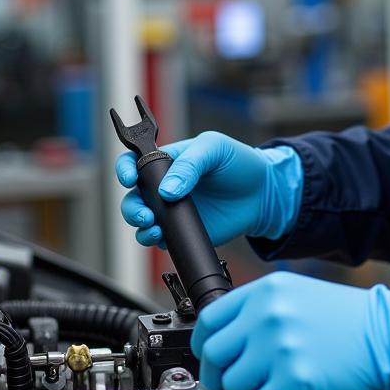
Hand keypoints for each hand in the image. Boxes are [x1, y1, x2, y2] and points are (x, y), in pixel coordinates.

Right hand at [115, 132, 301, 248]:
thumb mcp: (215, 149)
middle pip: (133, 196)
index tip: (129, 178)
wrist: (263, 194)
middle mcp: (164, 186)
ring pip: (141, 220)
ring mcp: (173, 210)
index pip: (135, 162)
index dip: (125, 169)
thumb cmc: (240, 163)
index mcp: (168, 161)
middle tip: (146, 214)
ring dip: (139, 225)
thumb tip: (167, 191)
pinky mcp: (183, 230)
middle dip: (132, 206)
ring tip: (153, 227)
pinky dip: (154, 240)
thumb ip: (190, 164)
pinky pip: (160, 238)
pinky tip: (162, 237)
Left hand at [190, 271, 389, 389]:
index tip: (211, 358)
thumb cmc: (348, 319)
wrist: (388, 334)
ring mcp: (280, 346)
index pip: (210, 318)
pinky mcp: (295, 378)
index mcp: (266, 291)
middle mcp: (268, 315)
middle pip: (214, 355)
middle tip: (234, 386)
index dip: (204, 345)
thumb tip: (230, 337)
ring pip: (233, 386)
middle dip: (219, 378)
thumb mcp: (298, 294)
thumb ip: (261, 309)